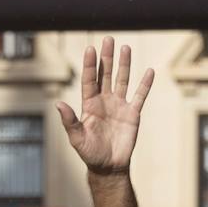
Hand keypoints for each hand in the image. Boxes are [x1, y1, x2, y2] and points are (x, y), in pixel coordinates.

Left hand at [56, 37, 153, 175]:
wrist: (108, 166)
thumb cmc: (90, 153)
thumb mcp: (76, 138)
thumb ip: (69, 121)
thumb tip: (58, 104)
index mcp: (89, 105)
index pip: (89, 80)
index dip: (89, 65)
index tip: (90, 48)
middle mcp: (104, 101)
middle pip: (105, 75)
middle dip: (106, 58)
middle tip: (108, 40)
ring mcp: (119, 106)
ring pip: (122, 80)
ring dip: (124, 65)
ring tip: (125, 48)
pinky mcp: (133, 114)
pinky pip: (140, 96)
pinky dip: (145, 85)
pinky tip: (149, 71)